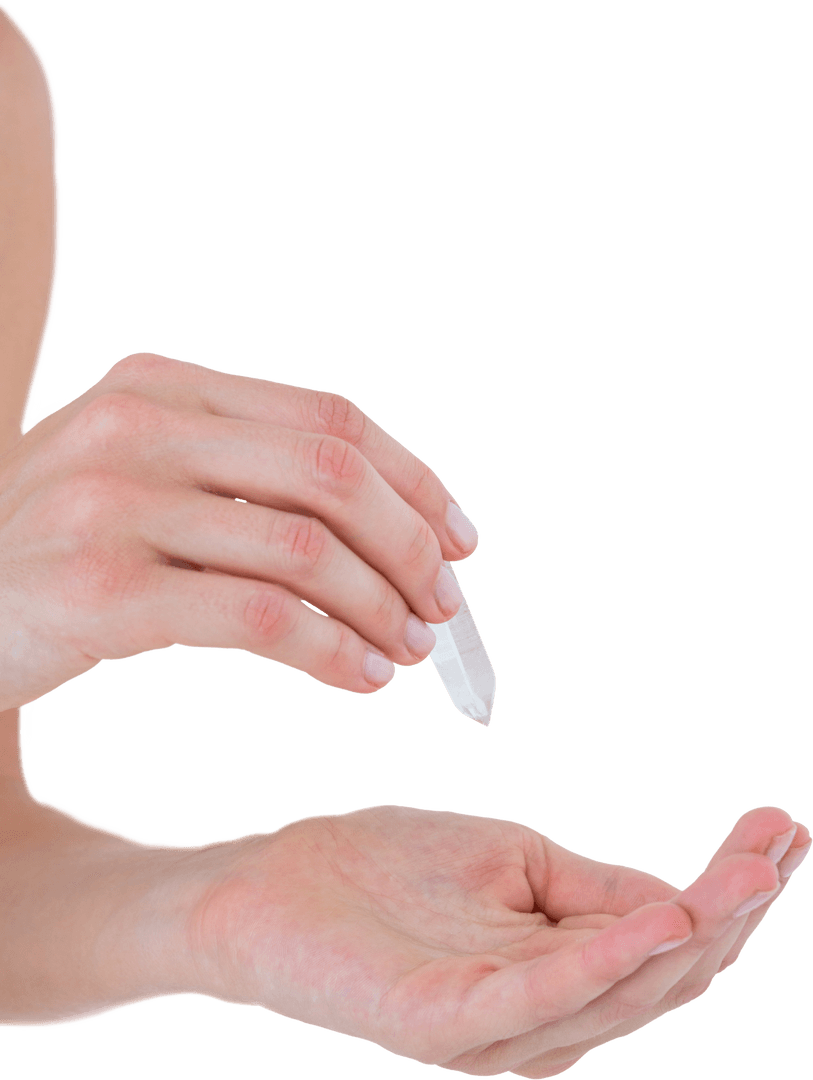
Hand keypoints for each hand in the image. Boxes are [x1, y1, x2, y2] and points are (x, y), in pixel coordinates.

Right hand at [0, 352, 478, 709]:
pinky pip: (258, 616)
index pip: (330, 419)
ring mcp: (112, 502)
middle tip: (444, 608)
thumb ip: (243, 478)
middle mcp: (137, 425)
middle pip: (331, 472)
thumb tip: (390, 527)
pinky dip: (331, 650)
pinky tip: (361, 679)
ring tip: (408, 651)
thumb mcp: (142, 479)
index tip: (461, 542)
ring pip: (304, 546)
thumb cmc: (59, 549)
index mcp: (162, 386)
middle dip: (411, 546)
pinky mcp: (99, 588)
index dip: (415, 481)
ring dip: (380, 606)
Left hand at [190, 804, 810, 1077]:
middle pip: (665, 975)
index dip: (732, 890)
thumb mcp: (510, 859)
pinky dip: (610, 959)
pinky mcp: (445, 1026)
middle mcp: (541, 1020)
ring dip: (697, 930)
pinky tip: (661, 917)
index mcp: (558, 977)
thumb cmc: (385, 871)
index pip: (668, 942)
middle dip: (735, 910)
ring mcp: (496, 1033)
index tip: (781, 828)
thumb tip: (679, 893)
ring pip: (622, 991)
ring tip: (752, 871)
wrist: (272, 884)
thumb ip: (590, 887)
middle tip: (783, 843)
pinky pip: (542, 995)